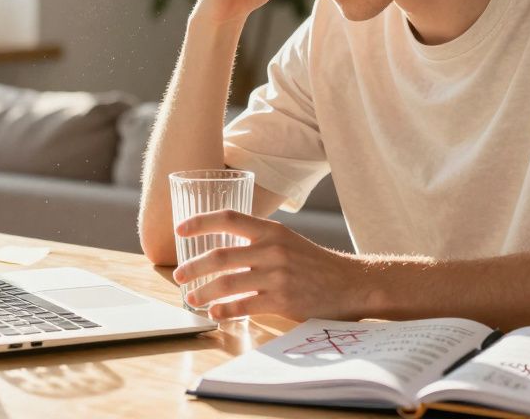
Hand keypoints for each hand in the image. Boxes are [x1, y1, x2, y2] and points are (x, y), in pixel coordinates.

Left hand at [171, 210, 365, 320]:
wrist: (351, 284)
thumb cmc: (315, 264)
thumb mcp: (287, 241)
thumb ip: (258, 241)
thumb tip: (221, 249)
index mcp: (271, 230)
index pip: (228, 218)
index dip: (200, 222)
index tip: (180, 230)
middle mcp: (272, 249)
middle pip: (219, 256)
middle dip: (192, 267)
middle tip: (178, 275)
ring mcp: (277, 275)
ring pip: (226, 283)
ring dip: (203, 292)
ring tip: (192, 297)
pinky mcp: (282, 299)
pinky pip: (244, 305)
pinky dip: (224, 309)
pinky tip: (215, 312)